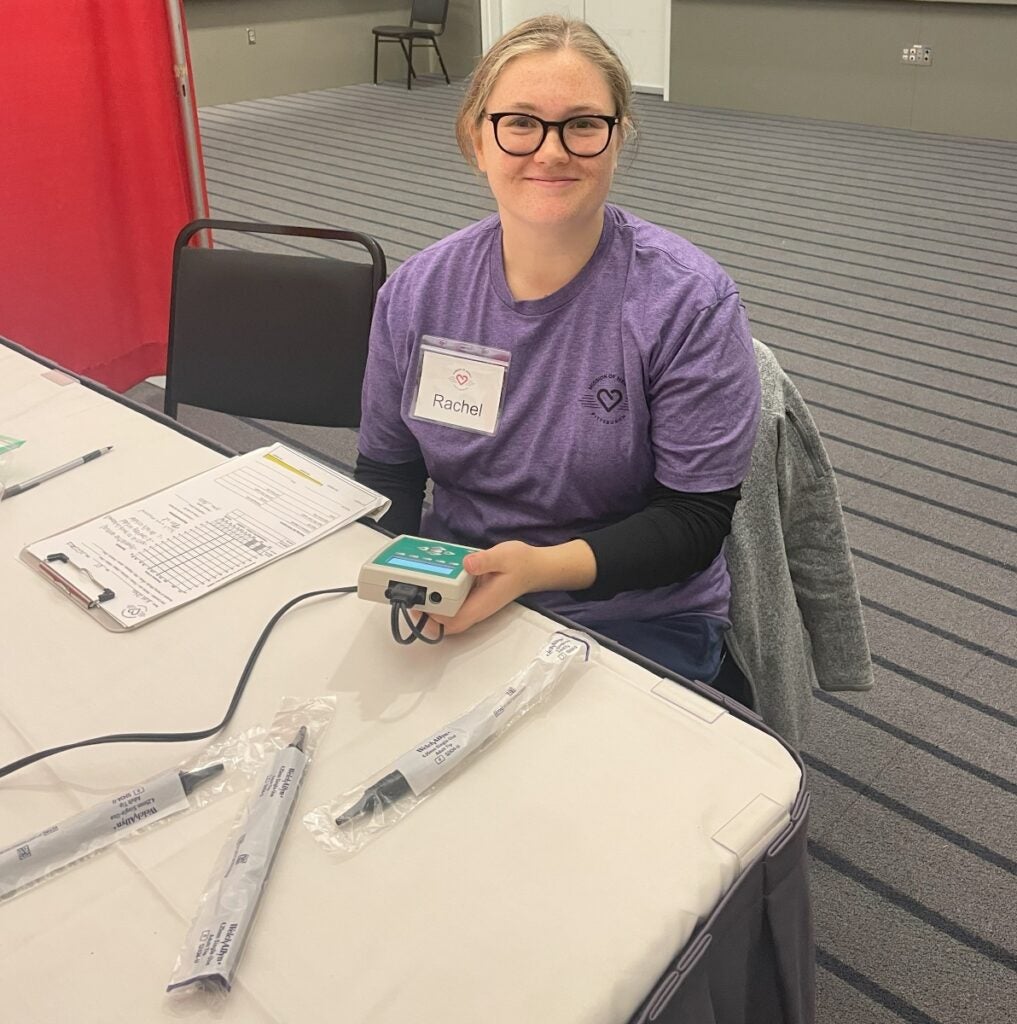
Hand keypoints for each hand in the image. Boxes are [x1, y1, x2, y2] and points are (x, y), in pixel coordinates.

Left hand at [425, 539, 594, 636]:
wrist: (534, 568)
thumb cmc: (521, 564)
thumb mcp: (504, 556)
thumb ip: (484, 560)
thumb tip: (466, 563)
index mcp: (481, 603)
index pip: (452, 621)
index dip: (432, 617)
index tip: (418, 601)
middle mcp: (475, 608)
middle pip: (444, 622)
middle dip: (424, 612)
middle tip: (409, 591)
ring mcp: (473, 604)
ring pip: (446, 613)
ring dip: (429, 602)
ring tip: (415, 583)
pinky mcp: (471, 596)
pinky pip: (451, 601)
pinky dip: (438, 593)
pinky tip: (431, 576)